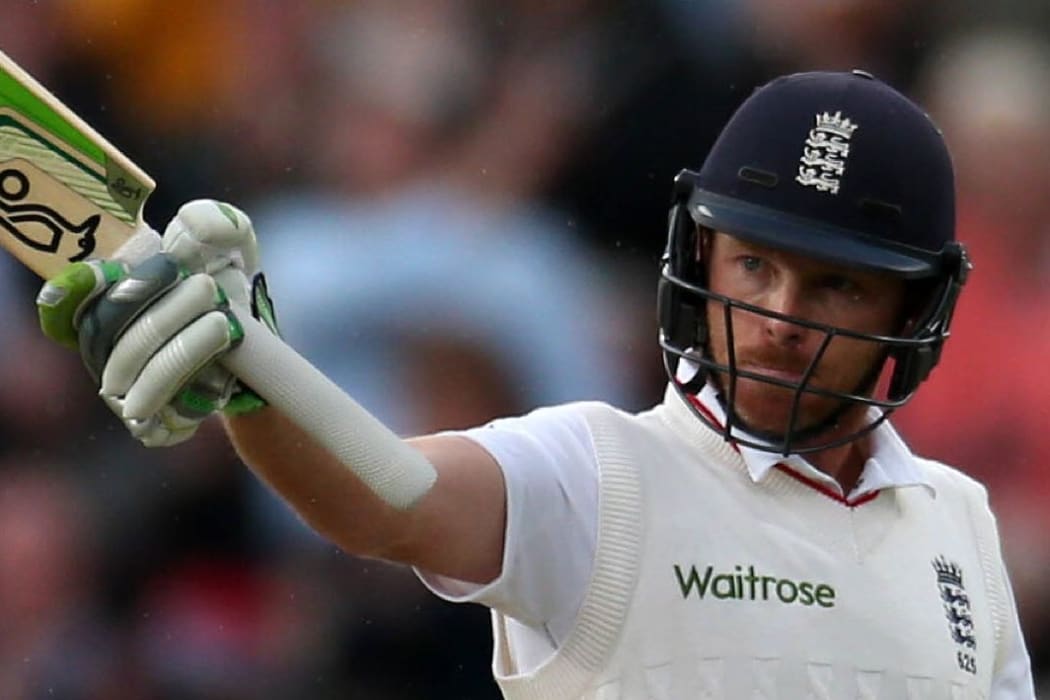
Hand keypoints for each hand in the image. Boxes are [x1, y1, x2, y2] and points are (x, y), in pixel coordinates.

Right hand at [37, 200, 275, 445]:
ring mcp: (125, 392)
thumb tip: (193, 224)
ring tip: (223, 321)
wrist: (260, 353)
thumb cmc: (230, 289)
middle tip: (205, 286)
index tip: (110, 271)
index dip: (78, 288)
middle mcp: (104, 351)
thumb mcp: (231, 246)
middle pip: (109, 330)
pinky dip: (190, 377)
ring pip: (136, 367)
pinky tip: (222, 357)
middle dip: (157, 306)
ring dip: (182, 342)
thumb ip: (213, 224)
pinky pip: (161, 406)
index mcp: (105, 306)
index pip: (69, 302)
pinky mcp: (155, 425)